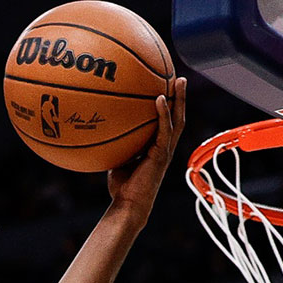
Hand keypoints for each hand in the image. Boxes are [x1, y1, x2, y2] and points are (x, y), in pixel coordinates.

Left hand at [107, 77, 187, 220]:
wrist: (129, 204)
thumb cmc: (121, 186)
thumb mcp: (117, 160)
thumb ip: (116, 144)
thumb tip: (101, 129)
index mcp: (158, 147)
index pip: (167, 122)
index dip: (170, 105)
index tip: (167, 86)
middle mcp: (165, 146)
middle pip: (178, 117)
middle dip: (181, 97)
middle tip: (180, 77)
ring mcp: (166, 150)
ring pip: (178, 120)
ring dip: (179, 99)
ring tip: (179, 80)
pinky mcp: (161, 155)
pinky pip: (164, 130)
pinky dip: (163, 114)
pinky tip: (159, 99)